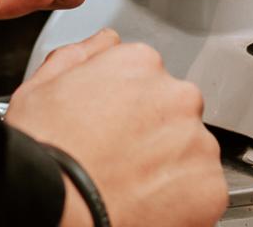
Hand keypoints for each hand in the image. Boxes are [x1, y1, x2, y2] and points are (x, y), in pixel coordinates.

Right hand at [5, 30, 228, 226]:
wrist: (60, 209)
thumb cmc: (46, 153)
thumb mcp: (42, 85)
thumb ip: (81, 54)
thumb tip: (104, 42)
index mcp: (140, 64)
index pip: (148, 76)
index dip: (128, 104)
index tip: (115, 124)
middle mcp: (177, 96)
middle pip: (174, 111)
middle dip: (155, 132)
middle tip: (123, 157)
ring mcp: (197, 142)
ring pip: (192, 150)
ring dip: (170, 165)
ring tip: (133, 184)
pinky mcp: (210, 187)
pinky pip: (204, 190)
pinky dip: (183, 200)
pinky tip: (148, 202)